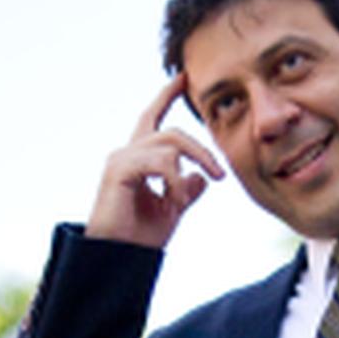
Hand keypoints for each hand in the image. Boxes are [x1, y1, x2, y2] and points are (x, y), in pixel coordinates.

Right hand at [87, 73, 225, 246]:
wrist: (118, 259)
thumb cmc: (139, 238)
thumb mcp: (172, 210)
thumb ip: (187, 190)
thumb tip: (202, 177)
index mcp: (139, 158)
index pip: (153, 118)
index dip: (167, 97)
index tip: (184, 78)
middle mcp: (127, 153)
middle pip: (172, 132)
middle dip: (202, 150)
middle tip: (220, 176)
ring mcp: (121, 159)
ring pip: (169, 143)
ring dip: (189, 169)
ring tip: (183, 201)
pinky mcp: (118, 171)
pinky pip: (159, 162)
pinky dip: (173, 181)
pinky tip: (173, 201)